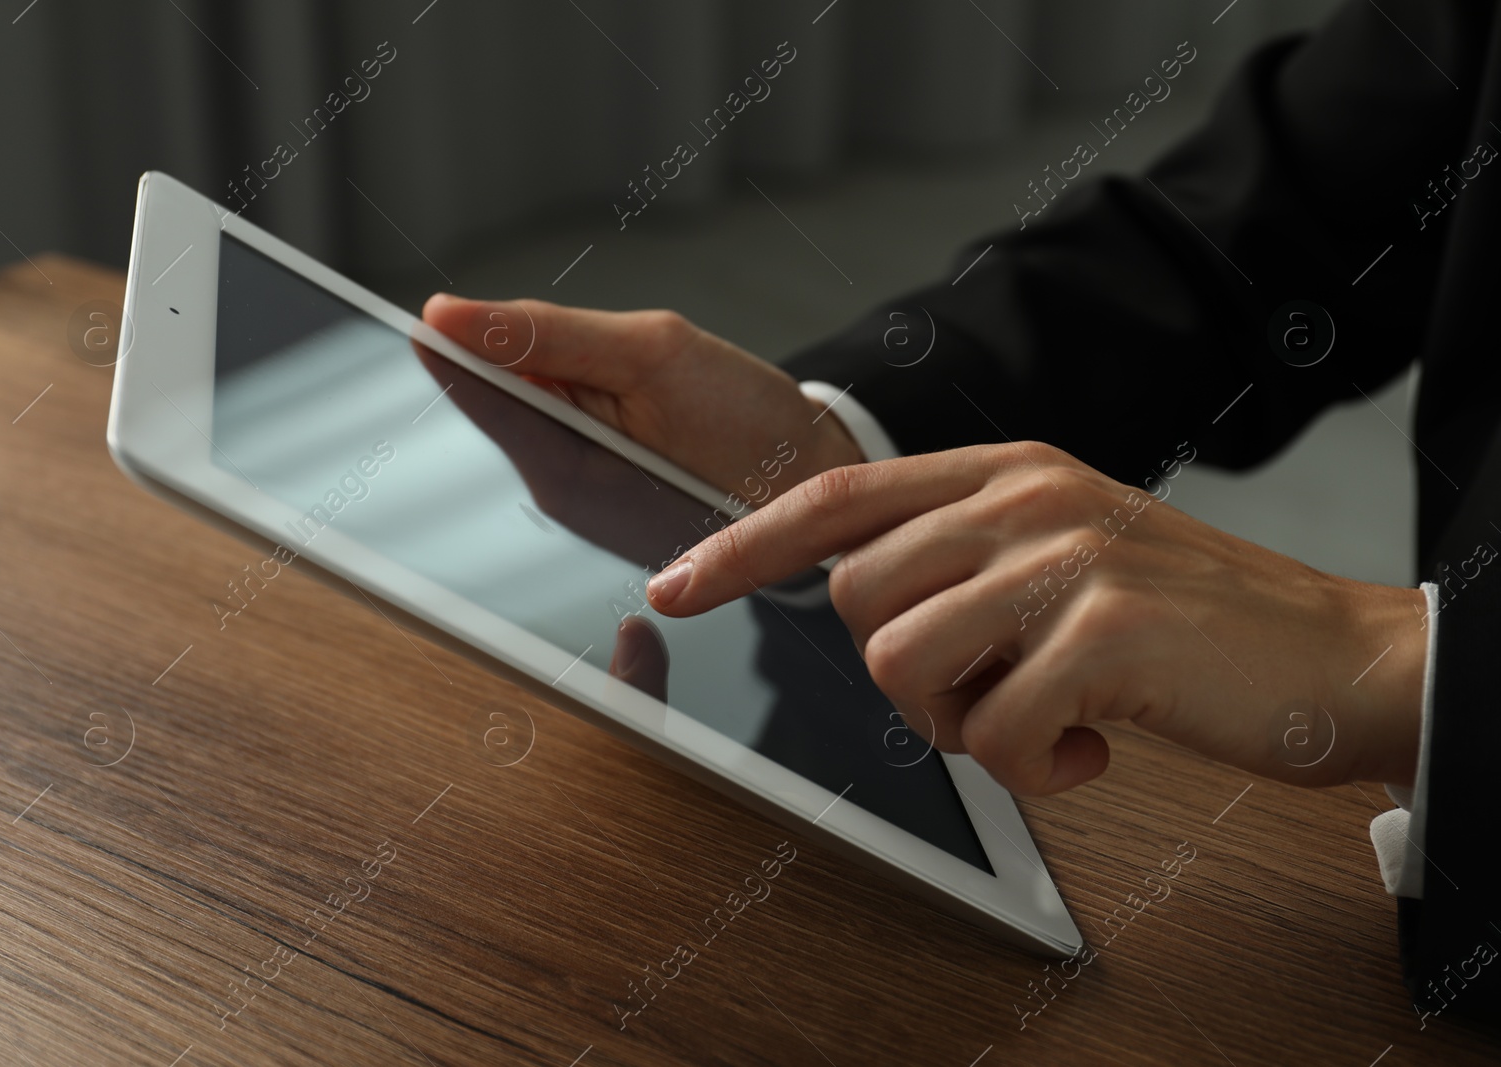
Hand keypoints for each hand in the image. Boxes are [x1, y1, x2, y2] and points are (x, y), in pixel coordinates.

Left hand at [421, 295, 863, 494]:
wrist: (816, 481)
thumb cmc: (750, 427)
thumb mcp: (653, 357)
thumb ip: (546, 336)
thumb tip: (447, 316)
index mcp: (563, 471)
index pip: (472, 390)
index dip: (454, 338)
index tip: (439, 305)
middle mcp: (558, 493)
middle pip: (498, 394)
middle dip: (524, 349)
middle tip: (603, 346)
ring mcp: (580, 494)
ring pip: (536, 402)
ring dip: (564, 368)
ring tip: (640, 379)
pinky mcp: (603, 486)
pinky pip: (570, 418)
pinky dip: (590, 389)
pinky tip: (638, 398)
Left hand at [643, 443, 1427, 795]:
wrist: (1328, 654)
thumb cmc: (1182, 620)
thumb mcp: (1065, 554)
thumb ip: (965, 558)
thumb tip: (860, 605)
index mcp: (1005, 473)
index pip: (834, 496)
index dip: (740, 544)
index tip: (674, 586)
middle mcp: (1025, 499)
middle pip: (854, 598)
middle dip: (902, 674)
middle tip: (991, 693)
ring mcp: (1065, 559)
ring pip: (902, 662)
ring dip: (963, 724)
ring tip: (1046, 719)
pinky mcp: (1106, 634)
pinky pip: (996, 734)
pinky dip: (1036, 771)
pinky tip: (1094, 750)